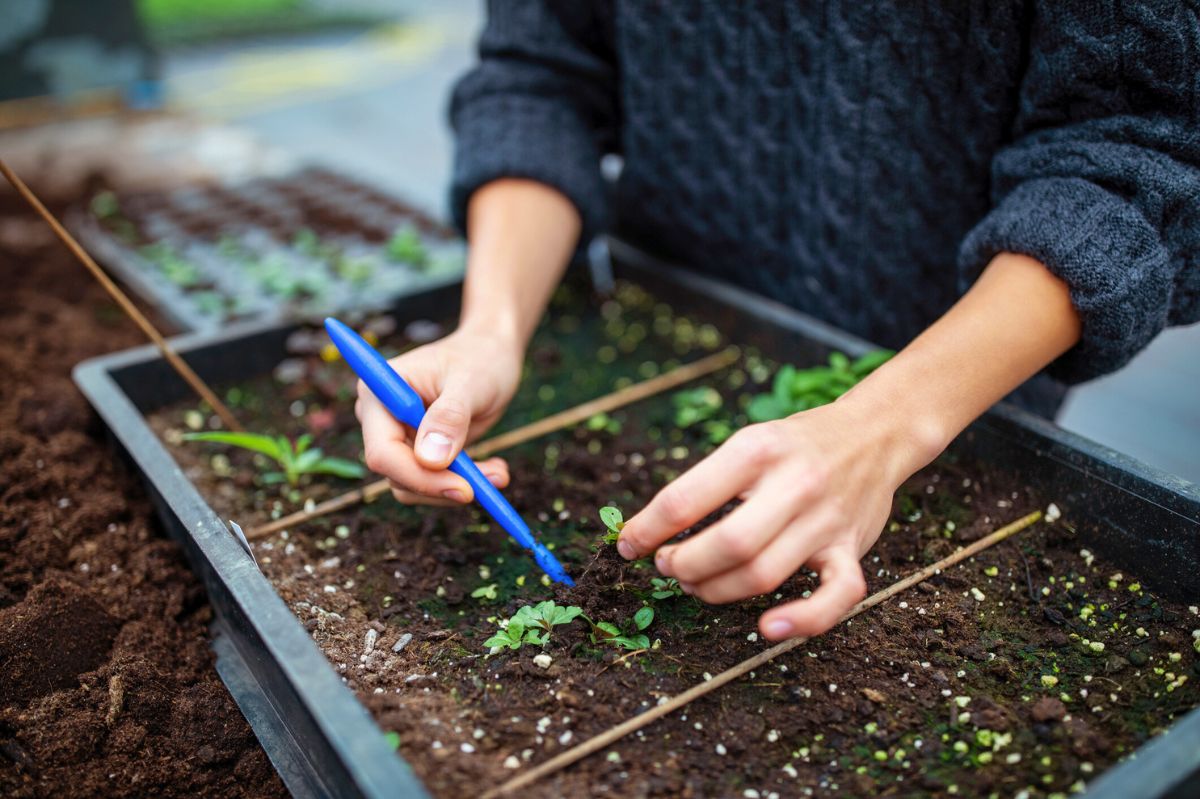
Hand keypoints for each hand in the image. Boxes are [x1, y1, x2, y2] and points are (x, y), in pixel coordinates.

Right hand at [355, 328, 522, 504]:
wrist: (491, 352)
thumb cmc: (480, 357)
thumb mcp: (470, 383)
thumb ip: (449, 417)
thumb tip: (429, 460)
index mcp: (378, 394)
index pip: (383, 452)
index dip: (418, 476)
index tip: (464, 488)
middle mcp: (380, 419)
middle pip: (397, 474)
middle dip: (444, 485)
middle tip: (493, 482)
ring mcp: (398, 436)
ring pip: (416, 486)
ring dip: (460, 486)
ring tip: (499, 473)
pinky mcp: (418, 451)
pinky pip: (433, 482)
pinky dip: (465, 482)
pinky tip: (495, 470)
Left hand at [616, 397, 930, 640]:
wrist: (874, 432)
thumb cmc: (795, 445)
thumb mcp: (748, 442)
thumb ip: (706, 483)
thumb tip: (649, 530)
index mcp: (757, 451)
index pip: (685, 498)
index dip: (647, 529)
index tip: (629, 545)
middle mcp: (794, 484)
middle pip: (727, 544)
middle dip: (683, 565)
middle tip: (668, 566)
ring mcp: (826, 521)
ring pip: (763, 574)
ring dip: (717, 591)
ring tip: (697, 584)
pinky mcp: (853, 549)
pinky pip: (836, 596)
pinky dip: (803, 620)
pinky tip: (768, 628)